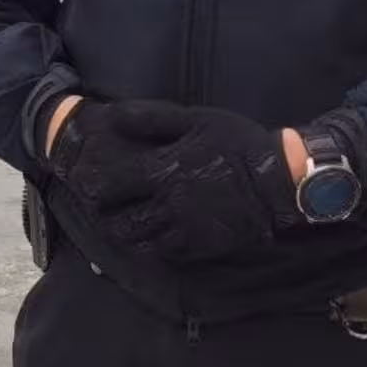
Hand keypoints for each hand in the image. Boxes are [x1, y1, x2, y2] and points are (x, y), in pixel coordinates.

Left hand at [48, 101, 296, 262]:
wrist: (280, 179)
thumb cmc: (238, 143)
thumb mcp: (197, 119)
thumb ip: (153, 117)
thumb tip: (113, 113)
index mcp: (164, 170)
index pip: (111, 186)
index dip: (92, 187)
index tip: (86, 184)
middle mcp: (170, 203)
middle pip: (120, 221)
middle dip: (105, 217)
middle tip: (101, 209)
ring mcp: (186, 228)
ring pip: (140, 241)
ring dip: (126, 234)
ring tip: (123, 223)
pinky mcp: (202, 246)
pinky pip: (166, 253)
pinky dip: (153, 245)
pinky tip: (153, 233)